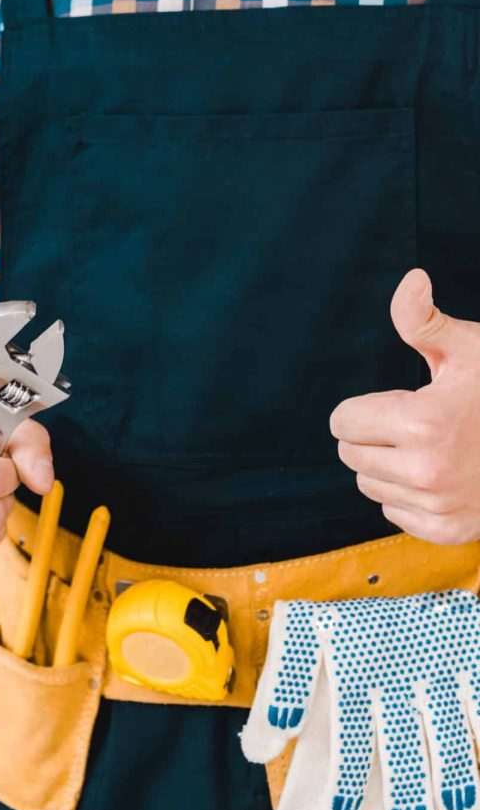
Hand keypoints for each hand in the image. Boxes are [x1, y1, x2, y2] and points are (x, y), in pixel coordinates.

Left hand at [330, 268, 479, 544]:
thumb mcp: (468, 349)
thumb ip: (423, 320)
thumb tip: (411, 278)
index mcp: (423, 424)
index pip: (342, 421)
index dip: (365, 406)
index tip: (399, 400)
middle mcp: (427, 472)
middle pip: (349, 453)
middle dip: (372, 434)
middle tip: (414, 423)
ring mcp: (439, 507)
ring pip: (367, 483)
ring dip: (386, 464)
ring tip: (429, 447)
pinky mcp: (447, 531)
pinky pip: (392, 511)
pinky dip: (406, 494)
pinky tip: (439, 475)